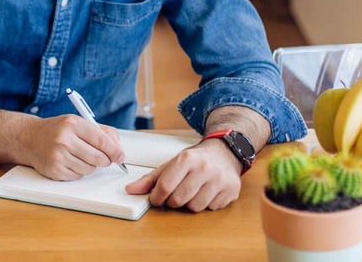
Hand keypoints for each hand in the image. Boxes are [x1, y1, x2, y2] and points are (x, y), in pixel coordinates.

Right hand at [21, 114, 125, 180]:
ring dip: (90, 166)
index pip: (101, 140)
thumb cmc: (58, 130)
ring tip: (81, 156)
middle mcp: (64, 139)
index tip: (120, 156)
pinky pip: (77, 176)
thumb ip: (101, 132)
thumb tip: (118, 149)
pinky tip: (70, 161)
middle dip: (105, 160)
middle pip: (98, 158)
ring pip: (89, 169)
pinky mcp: (54, 170)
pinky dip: (78, 171)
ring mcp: (58, 156)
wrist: (30, 138)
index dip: (115, 150)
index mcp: (73, 123)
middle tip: (104, 159)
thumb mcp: (78, 122)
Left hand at [124, 139, 241, 210]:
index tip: (156, 199)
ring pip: (195, 207)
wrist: (224, 152)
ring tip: (192, 191)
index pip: (165, 186)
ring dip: (189, 204)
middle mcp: (204, 168)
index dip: (156, 198)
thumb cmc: (195, 160)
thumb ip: (151, 179)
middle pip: (178, 200)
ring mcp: (219, 180)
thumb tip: (130, 190)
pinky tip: (206, 192)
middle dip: (172, 201)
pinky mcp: (231, 190)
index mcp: (187, 159)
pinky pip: (211, 208)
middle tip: (175, 194)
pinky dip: (206, 204)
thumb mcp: (172, 164)